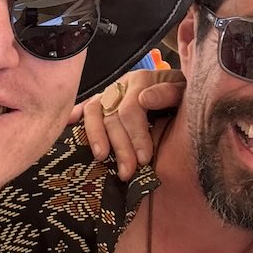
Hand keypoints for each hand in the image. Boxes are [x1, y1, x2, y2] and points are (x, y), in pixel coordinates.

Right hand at [68, 69, 186, 171]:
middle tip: (127, 172)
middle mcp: (122, 85)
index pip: (132, 109)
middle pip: (113, 116)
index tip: (144, 159)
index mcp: (142, 80)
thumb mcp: (185, 92)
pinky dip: (74, 114)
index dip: (137, 135)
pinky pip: (85, 107)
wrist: (181, 92)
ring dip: (96, 136)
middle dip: (120, 146)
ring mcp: (110, 93)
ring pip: (95, 112)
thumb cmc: (184, 95)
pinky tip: (68, 124)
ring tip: (101, 157)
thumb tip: (144, 99)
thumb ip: (169, 93)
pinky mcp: (103, 101)